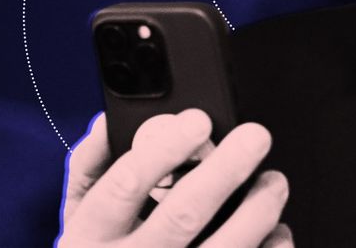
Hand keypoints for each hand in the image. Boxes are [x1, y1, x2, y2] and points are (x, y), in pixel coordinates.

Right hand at [58, 109, 292, 246]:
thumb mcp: (79, 214)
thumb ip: (93, 164)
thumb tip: (112, 118)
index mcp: (90, 236)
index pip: (124, 187)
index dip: (163, 151)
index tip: (199, 120)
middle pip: (182, 216)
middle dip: (224, 171)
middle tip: (255, 137)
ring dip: (257, 211)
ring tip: (274, 182)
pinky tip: (276, 231)